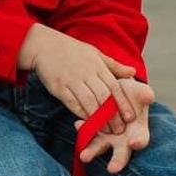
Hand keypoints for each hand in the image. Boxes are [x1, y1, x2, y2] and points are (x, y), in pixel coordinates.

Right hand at [18, 24, 136, 130]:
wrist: (42, 45)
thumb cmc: (70, 49)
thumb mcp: (93, 52)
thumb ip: (113, 65)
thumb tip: (133, 72)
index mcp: (96, 65)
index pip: (114, 86)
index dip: (123, 103)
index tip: (130, 117)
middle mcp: (85, 73)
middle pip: (103, 96)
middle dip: (113, 115)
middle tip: (119, 129)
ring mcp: (71, 80)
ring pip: (89, 102)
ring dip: (99, 118)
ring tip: (106, 130)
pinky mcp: (58, 86)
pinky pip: (72, 103)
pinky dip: (81, 113)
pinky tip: (87, 122)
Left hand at [77, 78, 154, 172]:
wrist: (114, 89)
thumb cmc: (131, 93)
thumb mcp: (138, 91)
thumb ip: (143, 93)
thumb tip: (149, 95)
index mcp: (138, 132)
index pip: (141, 140)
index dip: (139, 141)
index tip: (134, 143)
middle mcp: (123, 140)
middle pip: (121, 154)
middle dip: (117, 162)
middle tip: (112, 169)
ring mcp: (107, 137)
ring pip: (100, 147)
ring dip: (92, 152)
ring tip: (84, 156)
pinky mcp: (93, 131)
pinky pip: (87, 134)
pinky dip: (83, 130)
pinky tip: (78, 124)